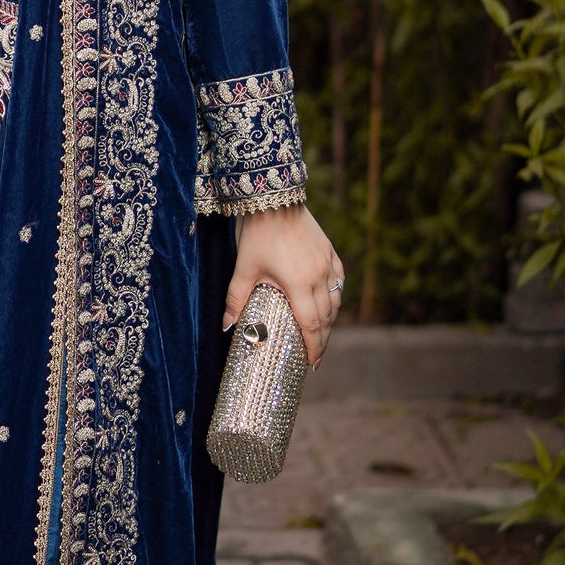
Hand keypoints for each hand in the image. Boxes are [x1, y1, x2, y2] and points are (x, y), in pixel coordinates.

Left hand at [226, 204, 344, 368]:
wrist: (274, 200)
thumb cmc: (257, 235)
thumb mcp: (243, 269)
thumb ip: (235, 300)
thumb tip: (226, 327)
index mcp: (299, 285)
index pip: (311, 325)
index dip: (313, 347)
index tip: (312, 363)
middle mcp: (319, 277)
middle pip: (326, 318)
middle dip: (322, 339)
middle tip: (315, 356)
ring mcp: (327, 264)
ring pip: (335, 301)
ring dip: (330, 320)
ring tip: (321, 334)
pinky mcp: (330, 252)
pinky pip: (338, 281)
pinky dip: (335, 297)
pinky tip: (330, 304)